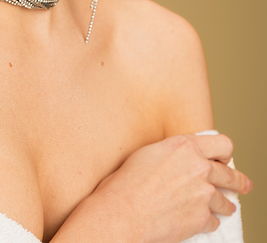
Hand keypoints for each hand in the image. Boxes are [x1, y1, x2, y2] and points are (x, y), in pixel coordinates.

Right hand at [90, 133, 251, 242]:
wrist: (123, 211)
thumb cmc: (128, 181)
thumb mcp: (151, 152)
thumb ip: (175, 152)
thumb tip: (183, 158)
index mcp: (186, 146)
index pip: (222, 144)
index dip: (225, 153)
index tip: (225, 160)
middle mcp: (199, 167)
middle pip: (231, 174)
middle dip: (239, 182)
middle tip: (243, 186)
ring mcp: (203, 193)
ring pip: (226, 201)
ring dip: (224, 205)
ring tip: (225, 209)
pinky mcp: (202, 218)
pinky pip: (214, 221)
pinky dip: (206, 222)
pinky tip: (198, 221)